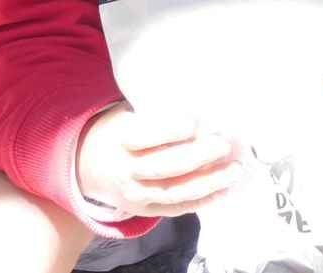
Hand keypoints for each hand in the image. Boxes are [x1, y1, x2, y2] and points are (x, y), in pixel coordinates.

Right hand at [75, 103, 240, 217]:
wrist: (88, 165)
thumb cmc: (121, 130)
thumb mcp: (130, 114)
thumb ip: (159, 113)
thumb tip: (203, 113)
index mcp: (122, 139)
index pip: (151, 135)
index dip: (176, 128)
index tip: (198, 121)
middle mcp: (127, 170)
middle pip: (168, 166)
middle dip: (201, 156)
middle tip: (224, 144)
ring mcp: (135, 194)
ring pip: (175, 191)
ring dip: (209, 182)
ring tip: (234, 170)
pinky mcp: (144, 210)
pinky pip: (175, 209)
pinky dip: (201, 202)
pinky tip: (223, 191)